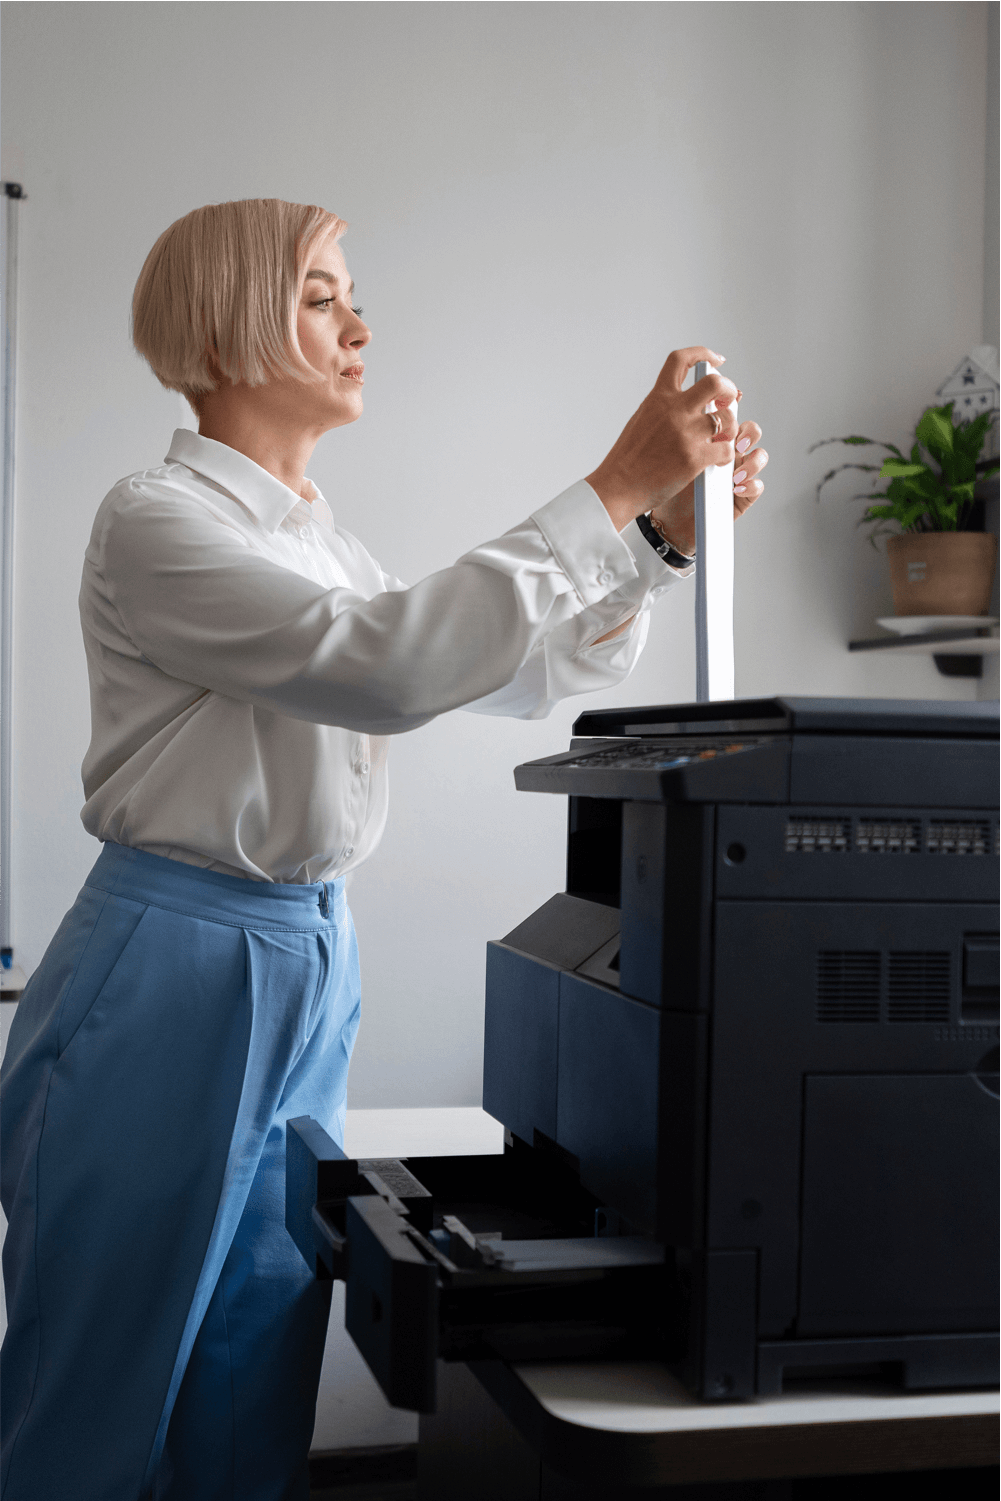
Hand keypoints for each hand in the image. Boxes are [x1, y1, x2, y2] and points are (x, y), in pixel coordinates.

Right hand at [585, 346, 739, 532]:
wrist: (617, 487)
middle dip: (728, 389)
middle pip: (715, 383)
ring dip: (730, 428)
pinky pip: (726, 449)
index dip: (702, 353)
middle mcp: (673, 411)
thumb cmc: (628, 459)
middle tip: (727, 401)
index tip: (715, 360)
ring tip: (723, 438)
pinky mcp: (694, 459)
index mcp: (658, 398)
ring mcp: (685, 434)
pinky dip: (726, 454)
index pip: (681, 360)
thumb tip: (691, 401)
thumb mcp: (642, 419)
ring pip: (726, 419)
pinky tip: (718, 459)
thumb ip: (665, 407)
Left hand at [650, 414, 768, 555]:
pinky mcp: (740, 497)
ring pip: (759, 456)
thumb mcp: (665, 449)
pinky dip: (751, 485)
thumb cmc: (661, 483)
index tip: (727, 406)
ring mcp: (735, 473)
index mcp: (709, 436)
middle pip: (750, 430)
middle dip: (748, 433)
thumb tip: (684, 394)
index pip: (729, 413)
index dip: (734, 406)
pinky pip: (757, 486)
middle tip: (735, 442)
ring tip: (735, 472)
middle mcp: (726, 452)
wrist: (663, 521)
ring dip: (753, 460)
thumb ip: (679, 425)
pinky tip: (734, 488)